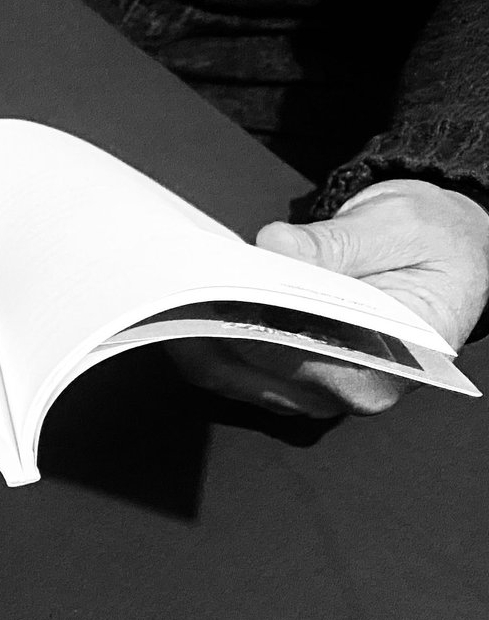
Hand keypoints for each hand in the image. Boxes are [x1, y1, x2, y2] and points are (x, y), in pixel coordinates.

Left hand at [174, 179, 488, 416]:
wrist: (445, 252)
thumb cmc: (431, 242)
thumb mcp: (396, 227)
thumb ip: (336, 244)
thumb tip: (277, 249)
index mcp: (389, 364)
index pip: (293, 351)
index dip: (243, 316)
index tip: (207, 281)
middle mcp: (350, 392)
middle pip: (250, 368)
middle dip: (209, 321)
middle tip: (175, 275)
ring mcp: (314, 391)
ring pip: (227, 374)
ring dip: (195, 330)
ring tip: (174, 282)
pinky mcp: (288, 377)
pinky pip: (228, 367)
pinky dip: (203, 333)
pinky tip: (190, 296)